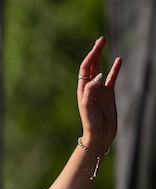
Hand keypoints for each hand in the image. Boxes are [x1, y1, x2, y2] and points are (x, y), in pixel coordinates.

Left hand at [77, 36, 121, 152]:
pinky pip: (112, 78)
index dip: (90, 56)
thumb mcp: (88, 107)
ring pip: (100, 69)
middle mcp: (90, 87)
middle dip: (94, 52)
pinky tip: (119, 60)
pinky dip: (115, 69)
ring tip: (103, 44)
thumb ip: (91, 91)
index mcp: (83, 89)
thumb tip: (99, 75)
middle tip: (100, 39)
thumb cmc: (91, 123)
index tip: (97, 46)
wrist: (99, 135)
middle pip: (91, 66)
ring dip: (101, 57)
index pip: (85, 69)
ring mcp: (100, 90)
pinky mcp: (108, 95)